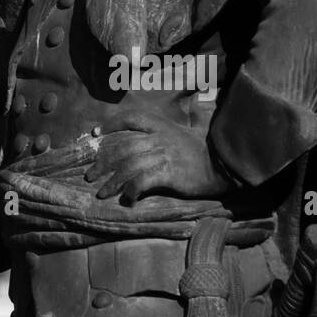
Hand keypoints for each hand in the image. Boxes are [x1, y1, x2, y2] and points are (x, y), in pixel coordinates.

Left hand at [84, 115, 230, 203]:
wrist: (225, 165)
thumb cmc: (208, 150)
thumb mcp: (190, 131)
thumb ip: (177, 125)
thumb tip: (177, 118)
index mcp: (162, 125)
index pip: (130, 118)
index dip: (111, 124)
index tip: (96, 135)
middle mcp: (159, 137)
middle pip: (122, 147)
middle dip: (102, 162)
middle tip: (90, 176)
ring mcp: (163, 154)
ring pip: (128, 166)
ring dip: (112, 182)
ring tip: (102, 193)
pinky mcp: (169, 172)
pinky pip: (142, 180)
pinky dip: (131, 190)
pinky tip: (127, 199)